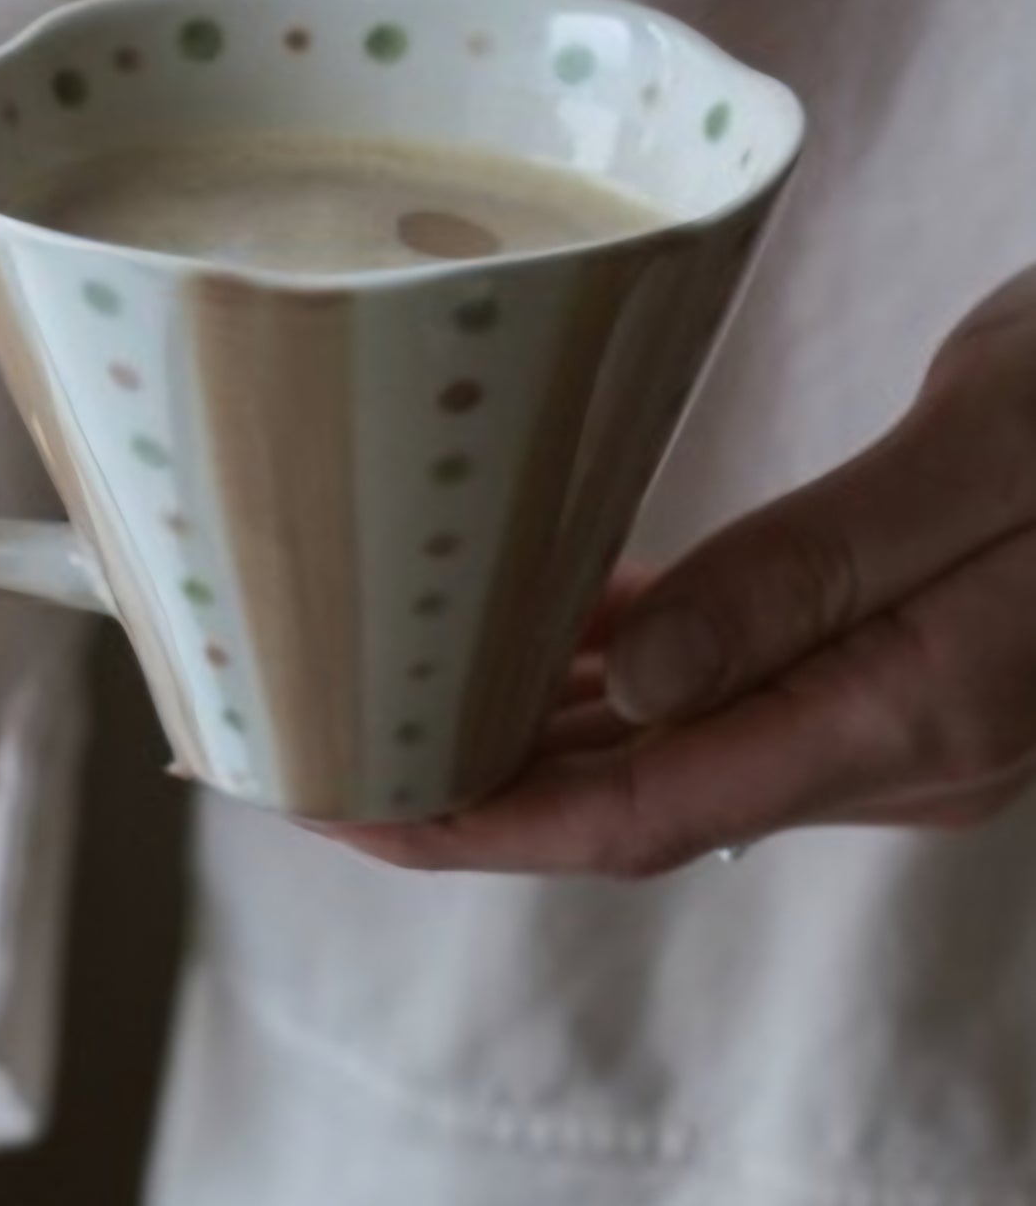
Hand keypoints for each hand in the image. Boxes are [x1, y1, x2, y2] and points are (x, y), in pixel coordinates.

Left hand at [339, 271, 1035, 874]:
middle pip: (635, 795)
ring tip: (388, 681)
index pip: (646, 812)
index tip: (342, 808)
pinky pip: (724, 676)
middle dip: (470, 784)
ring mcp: (896, 704)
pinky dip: (617, 663)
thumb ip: (808, 578)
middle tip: (315, 737)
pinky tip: (536, 616)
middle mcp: (891, 741)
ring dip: (529, 725)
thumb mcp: (979, 458)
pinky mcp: (892, 646)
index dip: (480, 826)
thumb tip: (631, 688)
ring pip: (669, 740)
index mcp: (907, 714)